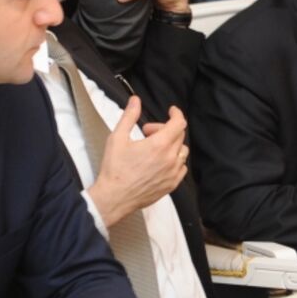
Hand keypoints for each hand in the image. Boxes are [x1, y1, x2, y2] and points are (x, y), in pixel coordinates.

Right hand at [87, 103, 188, 226]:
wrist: (114, 197)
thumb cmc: (114, 168)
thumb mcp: (118, 138)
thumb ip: (129, 116)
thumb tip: (135, 100)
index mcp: (159, 145)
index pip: (179, 123)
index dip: (176, 114)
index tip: (171, 111)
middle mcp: (170, 159)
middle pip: (179, 135)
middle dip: (165, 128)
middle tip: (147, 132)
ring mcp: (173, 173)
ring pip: (182, 151)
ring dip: (171, 144)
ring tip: (153, 148)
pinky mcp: (172, 185)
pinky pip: (181, 168)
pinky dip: (174, 160)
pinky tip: (160, 162)